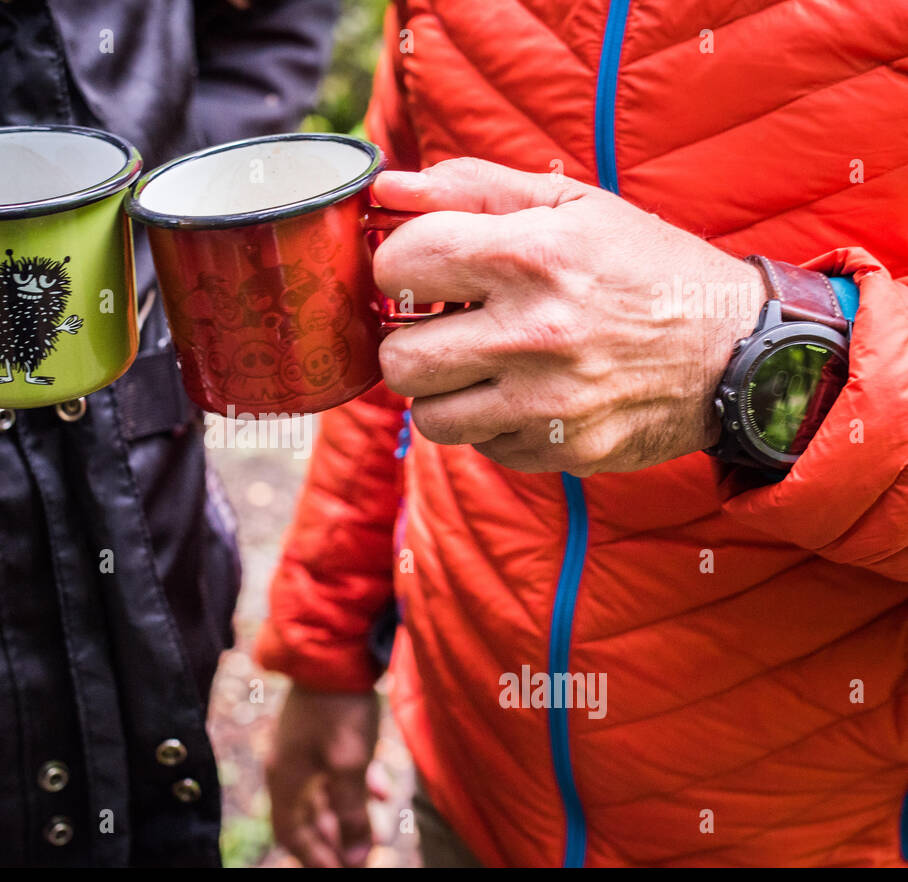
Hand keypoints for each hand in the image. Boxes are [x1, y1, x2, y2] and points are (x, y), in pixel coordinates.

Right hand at [265, 686, 382, 867]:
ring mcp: (303, 747)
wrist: (334, 650)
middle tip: (363, 856)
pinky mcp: (320, 732)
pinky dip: (356, 788)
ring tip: (378, 832)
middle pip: (307, 818)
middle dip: (336, 841)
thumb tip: (357, 857)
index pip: (290, 834)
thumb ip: (352, 813)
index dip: (314, 858)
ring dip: (350, 817)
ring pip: (324, 795)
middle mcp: (287, 766)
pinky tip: (382, 791)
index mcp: (284, 778)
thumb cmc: (338, 709)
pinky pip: (334, 772)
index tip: (343, 870)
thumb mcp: (349, 765)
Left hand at [372, 159, 764, 474]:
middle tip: (445, 326)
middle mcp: (535, 335)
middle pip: (398, 359)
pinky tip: (525, 393)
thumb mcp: (571, 205)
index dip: (401, 264)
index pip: (400, 265)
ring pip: (427, 417)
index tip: (425, 268)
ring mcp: (547, 403)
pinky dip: (490, 423)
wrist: (736, 350)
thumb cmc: (643, 266)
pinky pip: (480, 447)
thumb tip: (388, 187)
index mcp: (533, 257)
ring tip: (480, 365)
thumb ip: (472, 188)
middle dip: (410, 340)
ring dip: (443, 391)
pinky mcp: (560, 450)